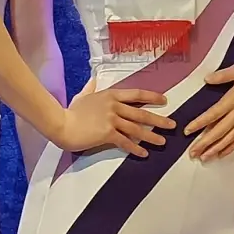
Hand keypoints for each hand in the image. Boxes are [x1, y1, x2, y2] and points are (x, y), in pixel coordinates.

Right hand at [58, 80, 173, 156]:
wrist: (61, 123)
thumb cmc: (70, 111)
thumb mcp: (82, 96)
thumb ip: (90, 88)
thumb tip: (93, 80)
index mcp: (111, 95)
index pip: (136, 94)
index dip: (152, 96)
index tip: (164, 100)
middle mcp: (114, 106)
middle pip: (141, 113)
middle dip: (158, 120)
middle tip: (172, 125)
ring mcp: (111, 119)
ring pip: (136, 128)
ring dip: (151, 136)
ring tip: (162, 142)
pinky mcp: (107, 133)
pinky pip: (125, 142)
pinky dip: (136, 148)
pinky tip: (144, 153)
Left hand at [185, 60, 233, 160]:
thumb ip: (222, 75)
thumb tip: (206, 79)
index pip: (213, 114)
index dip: (200, 123)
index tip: (188, 131)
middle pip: (220, 131)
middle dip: (205, 143)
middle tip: (192, 152)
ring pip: (229, 139)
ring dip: (216, 149)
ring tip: (204, 158)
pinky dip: (230, 148)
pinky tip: (221, 154)